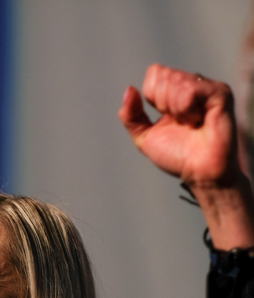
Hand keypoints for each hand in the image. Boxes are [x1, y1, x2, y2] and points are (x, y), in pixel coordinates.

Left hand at [121, 64, 253, 249]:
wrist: (198, 172)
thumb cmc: (176, 156)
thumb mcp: (144, 136)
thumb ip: (131, 115)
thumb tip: (129, 89)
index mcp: (175, 90)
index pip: (154, 73)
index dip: (152, 97)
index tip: (166, 117)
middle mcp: (193, 84)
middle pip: (163, 76)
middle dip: (163, 104)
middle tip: (180, 122)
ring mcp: (208, 87)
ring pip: (176, 82)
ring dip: (176, 110)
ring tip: (191, 123)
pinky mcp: (220, 94)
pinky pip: (190, 92)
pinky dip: (186, 110)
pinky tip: (198, 121)